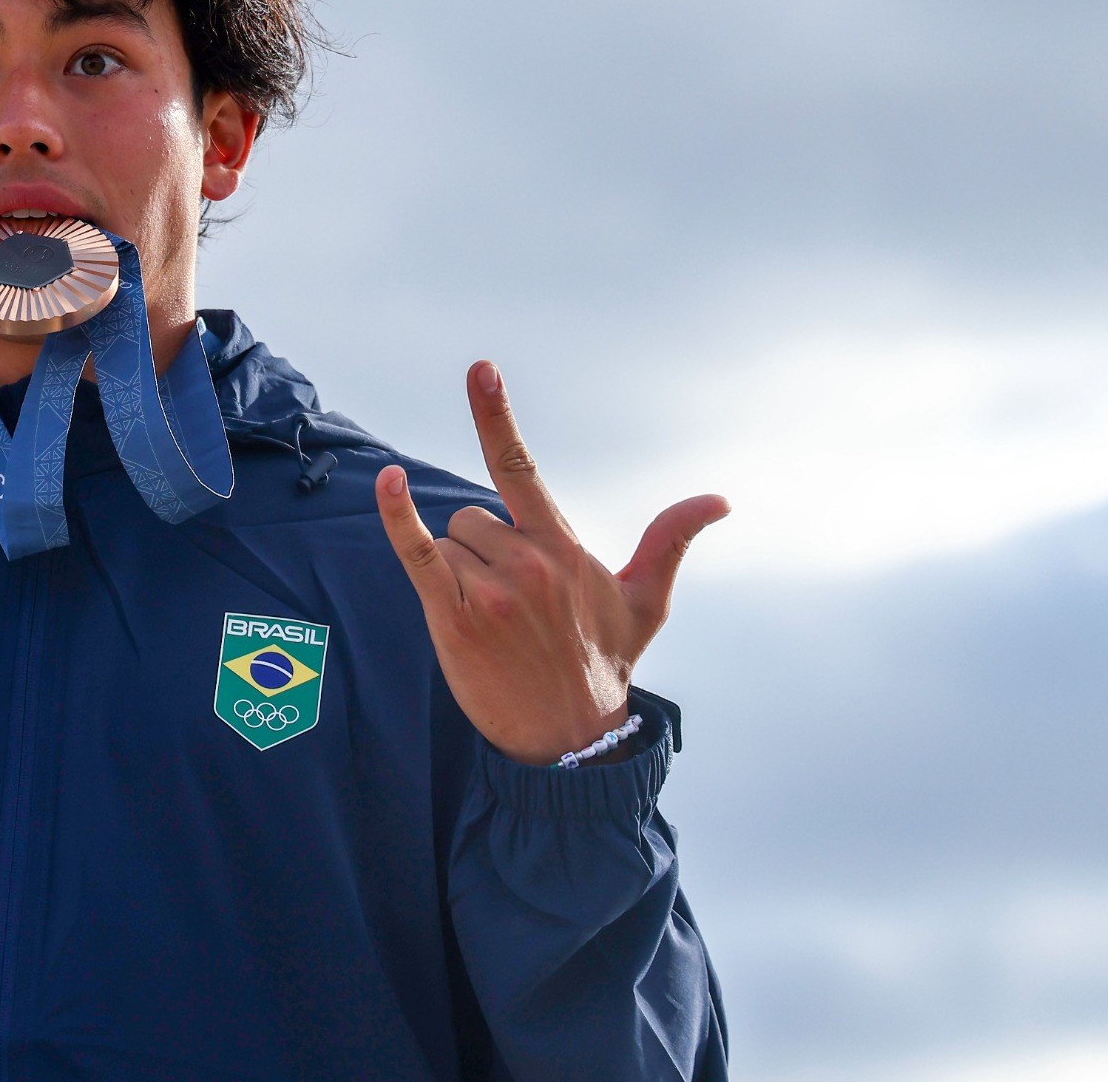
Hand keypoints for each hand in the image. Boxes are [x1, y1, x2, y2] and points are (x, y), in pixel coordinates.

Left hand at [375, 361, 727, 765]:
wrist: (572, 738)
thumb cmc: (605, 664)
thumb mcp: (645, 601)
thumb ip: (669, 540)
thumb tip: (720, 500)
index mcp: (562, 548)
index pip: (521, 467)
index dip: (496, 416)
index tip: (480, 369)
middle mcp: (528, 561)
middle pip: (473, 517)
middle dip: (483, 551)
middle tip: (512, 606)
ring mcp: (490, 589)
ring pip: (448, 543)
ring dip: (460, 574)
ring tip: (494, 623)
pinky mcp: (455, 618)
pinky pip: (418, 555)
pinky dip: (399, 520)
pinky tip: (388, 483)